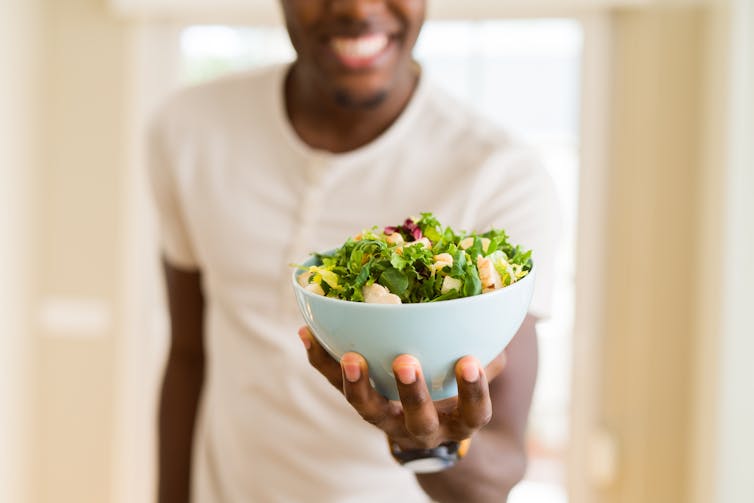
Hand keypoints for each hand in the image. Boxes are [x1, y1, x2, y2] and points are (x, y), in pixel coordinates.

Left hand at [297, 326, 506, 449]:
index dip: (472, 390)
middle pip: (418, 420)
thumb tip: (495, 304)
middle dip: (413, 393)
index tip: (469, 362)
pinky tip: (306, 332)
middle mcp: (424, 428)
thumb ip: (488, 350)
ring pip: (370, 410)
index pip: (474, 411)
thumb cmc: (458, 390)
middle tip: (406, 362)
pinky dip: (321, 358)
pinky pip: (335, 384)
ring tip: (350, 356)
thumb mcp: (477, 375)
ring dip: (357, 384)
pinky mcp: (360, 403)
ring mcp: (388, 420)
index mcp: (462, 419)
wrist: (431, 429)